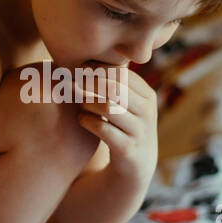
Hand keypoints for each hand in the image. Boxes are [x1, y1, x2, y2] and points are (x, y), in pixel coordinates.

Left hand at [74, 62, 157, 184]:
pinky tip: (82, 119)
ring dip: (88, 102)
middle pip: (114, 88)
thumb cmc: (124, 125)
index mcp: (147, 95)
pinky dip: (87, 121)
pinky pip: (103, 129)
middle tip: (74, 83)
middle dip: (90, 83)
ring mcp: (139, 131)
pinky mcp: (127, 149)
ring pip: (108, 107)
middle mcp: (147, 112)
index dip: (97, 69)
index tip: (79, 68)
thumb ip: (113, 83)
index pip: (121, 73)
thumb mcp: (126, 103)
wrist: (136, 164)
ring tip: (81, 103)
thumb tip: (83, 58)